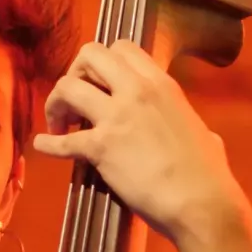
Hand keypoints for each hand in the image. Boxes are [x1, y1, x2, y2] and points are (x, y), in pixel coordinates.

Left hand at [33, 41, 246, 247]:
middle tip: (75, 99)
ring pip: (67, 87)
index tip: (100, 84)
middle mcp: (136, 91)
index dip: (103, 63)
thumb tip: (204, 138)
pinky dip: (48, 145)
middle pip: (89, 55)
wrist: (202, 202)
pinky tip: (42, 146)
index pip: (121, 48)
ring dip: (57, 103)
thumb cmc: (209, 174)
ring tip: (59, 124)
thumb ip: (189, 125)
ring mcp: (116, 117)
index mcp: (161, 84)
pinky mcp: (101, 148)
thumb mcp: (203, 133)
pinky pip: (62, 141)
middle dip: (76, 72)